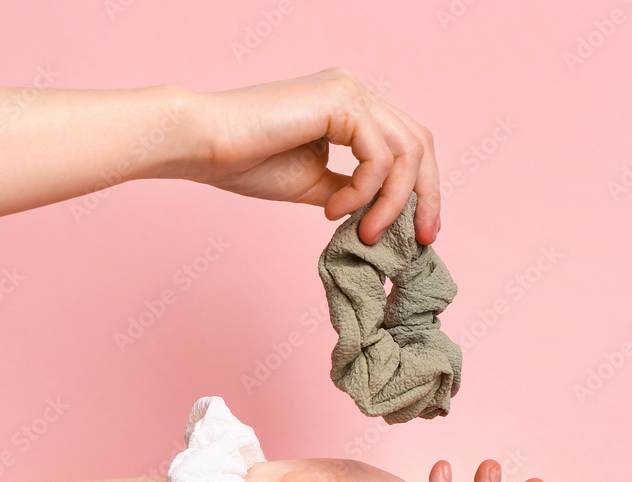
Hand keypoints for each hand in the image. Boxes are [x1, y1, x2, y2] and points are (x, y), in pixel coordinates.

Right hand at [183, 68, 440, 244]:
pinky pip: (378, 155)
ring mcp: (349, 91)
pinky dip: (364, 190)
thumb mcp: (315, 184)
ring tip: (365, 233)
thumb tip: (386, 214)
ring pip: (406, 151)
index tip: (422, 232)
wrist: (204, 145)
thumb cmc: (246, 162)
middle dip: (426, 195)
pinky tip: (332, 209)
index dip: (423, 189)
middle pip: (420, 143)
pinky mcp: (340, 100)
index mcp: (350, 107)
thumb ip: (353, 191)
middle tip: (423, 239)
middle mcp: (354, 92)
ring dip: (391, 202)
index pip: (407, 144)